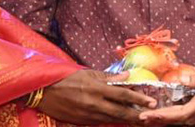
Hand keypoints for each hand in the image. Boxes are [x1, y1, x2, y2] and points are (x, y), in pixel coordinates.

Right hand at [37, 69, 156, 124]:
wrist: (43, 92)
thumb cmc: (66, 79)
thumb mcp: (87, 73)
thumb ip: (109, 77)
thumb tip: (128, 75)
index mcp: (96, 88)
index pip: (123, 94)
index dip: (139, 99)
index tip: (152, 102)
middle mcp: (94, 103)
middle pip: (121, 112)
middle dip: (137, 115)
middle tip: (151, 117)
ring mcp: (88, 115)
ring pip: (112, 119)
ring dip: (127, 120)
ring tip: (140, 120)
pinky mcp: (82, 122)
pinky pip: (101, 122)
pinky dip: (113, 121)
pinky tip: (121, 121)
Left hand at [138, 73, 194, 125]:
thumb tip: (183, 78)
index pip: (177, 113)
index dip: (161, 115)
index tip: (148, 115)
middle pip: (175, 119)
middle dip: (158, 119)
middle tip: (141, 117)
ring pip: (179, 120)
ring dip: (164, 119)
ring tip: (150, 117)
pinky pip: (186, 117)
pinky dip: (174, 116)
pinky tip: (168, 113)